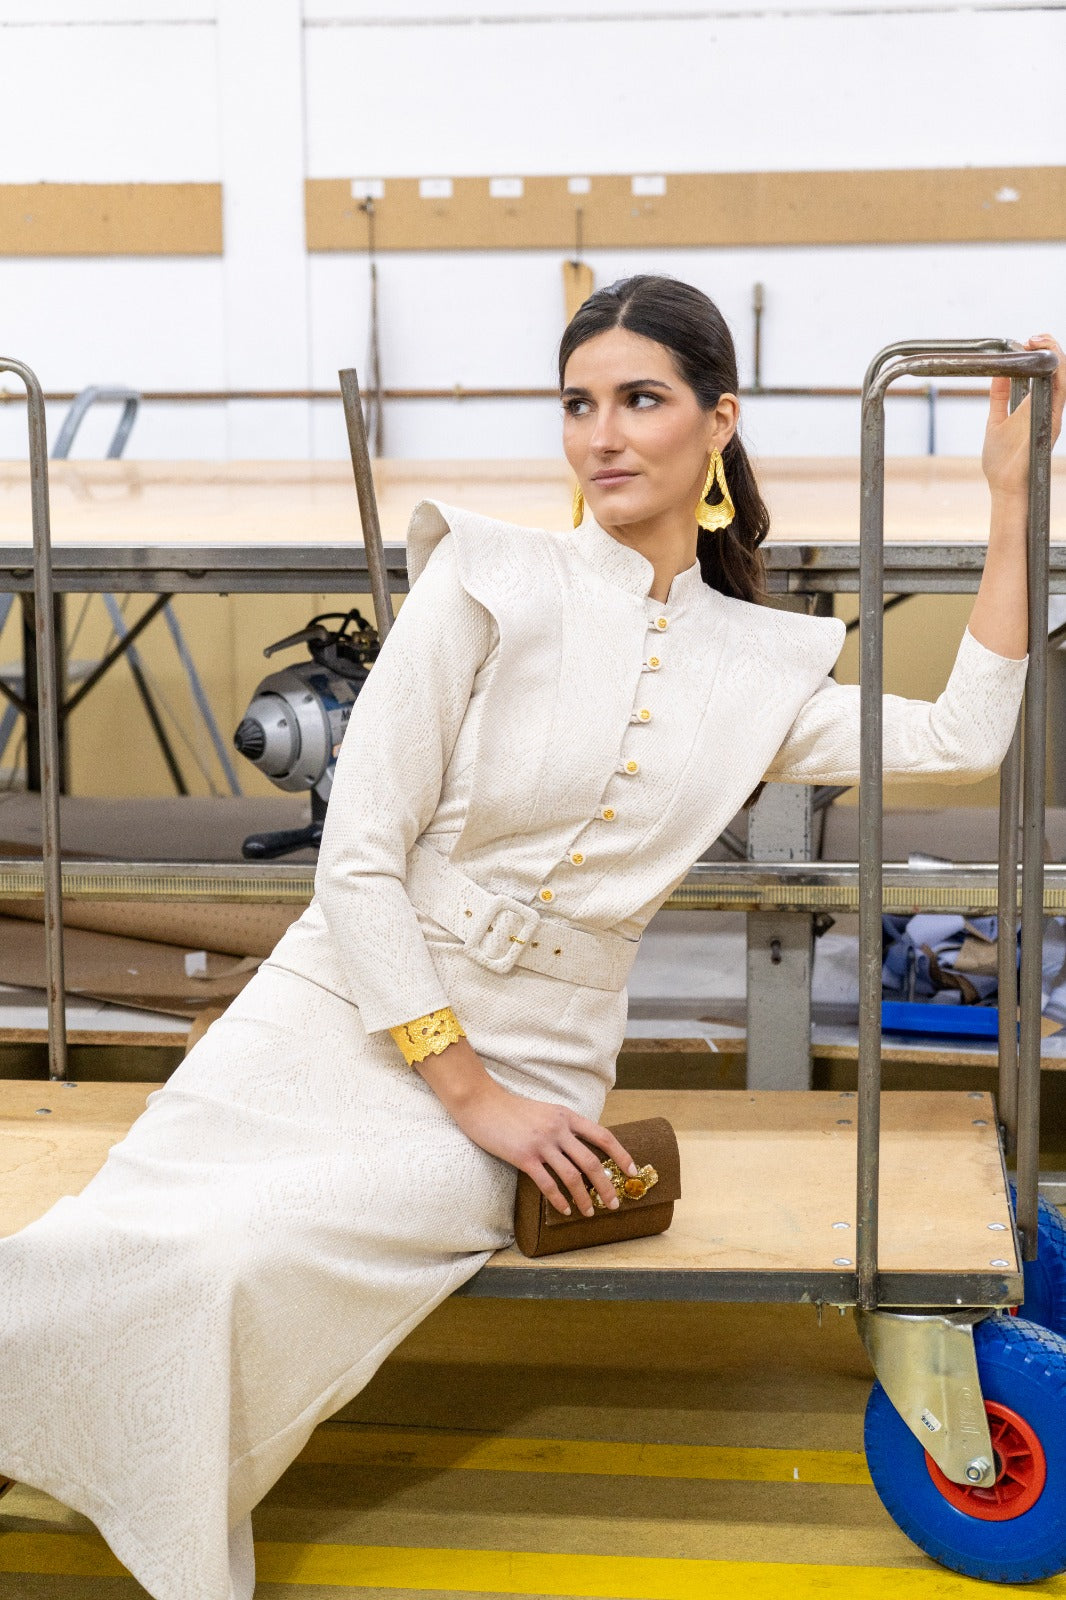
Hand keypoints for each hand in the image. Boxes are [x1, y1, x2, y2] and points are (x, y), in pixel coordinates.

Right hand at [415, 1037, 637, 1215]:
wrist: (481, 1103)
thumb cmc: (511, 1109)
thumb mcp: (545, 1111)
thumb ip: (563, 1126)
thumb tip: (582, 1148)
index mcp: (566, 1115)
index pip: (603, 1136)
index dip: (621, 1155)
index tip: (632, 1171)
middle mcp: (558, 1128)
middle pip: (592, 1162)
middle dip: (606, 1186)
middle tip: (614, 1204)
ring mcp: (541, 1143)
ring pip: (573, 1176)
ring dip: (584, 1198)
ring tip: (590, 1212)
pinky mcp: (524, 1156)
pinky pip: (548, 1183)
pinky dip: (559, 1199)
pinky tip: (564, 1209)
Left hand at [982, 334, 1063, 499]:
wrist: (1003, 486)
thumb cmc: (1001, 461)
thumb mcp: (996, 420)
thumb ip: (999, 397)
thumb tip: (998, 373)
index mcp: (1037, 406)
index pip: (1047, 372)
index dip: (1041, 352)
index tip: (1025, 342)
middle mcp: (1049, 408)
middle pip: (1059, 370)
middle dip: (1050, 347)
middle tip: (1032, 338)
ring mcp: (1053, 415)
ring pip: (1063, 377)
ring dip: (1055, 356)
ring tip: (1038, 341)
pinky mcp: (1052, 424)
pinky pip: (1060, 394)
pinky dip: (1057, 374)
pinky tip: (1047, 362)